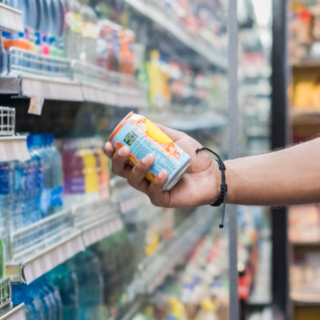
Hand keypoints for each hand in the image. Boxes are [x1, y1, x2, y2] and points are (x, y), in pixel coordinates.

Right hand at [105, 124, 220, 208]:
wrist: (212, 173)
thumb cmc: (195, 157)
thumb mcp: (177, 139)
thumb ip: (161, 131)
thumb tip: (143, 121)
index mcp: (143, 161)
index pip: (122, 158)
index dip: (111, 152)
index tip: (108, 144)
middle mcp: (144, 175)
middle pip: (121, 171)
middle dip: (118, 160)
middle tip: (124, 150)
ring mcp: (151, 188)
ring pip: (134, 181)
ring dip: (138, 168)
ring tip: (149, 158)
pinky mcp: (161, 199)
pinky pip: (153, 192)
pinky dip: (156, 181)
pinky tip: (163, 173)